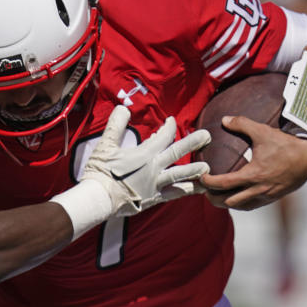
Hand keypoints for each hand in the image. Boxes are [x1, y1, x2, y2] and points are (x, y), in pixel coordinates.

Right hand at [84, 105, 210, 216]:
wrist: (99, 198)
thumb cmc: (100, 171)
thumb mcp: (105, 145)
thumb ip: (116, 125)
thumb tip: (123, 108)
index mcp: (144, 154)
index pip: (162, 136)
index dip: (169, 126)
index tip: (172, 121)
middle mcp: (154, 168)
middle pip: (177, 152)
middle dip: (193, 142)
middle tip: (207, 135)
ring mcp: (156, 184)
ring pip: (180, 175)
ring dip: (195, 170)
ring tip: (208, 167)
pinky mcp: (154, 198)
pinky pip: (174, 194)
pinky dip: (186, 190)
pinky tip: (197, 189)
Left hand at [200, 115, 306, 209]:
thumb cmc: (286, 145)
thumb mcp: (263, 131)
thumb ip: (242, 124)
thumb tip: (224, 119)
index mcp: (253, 175)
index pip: (223, 184)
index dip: (208, 182)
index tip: (201, 176)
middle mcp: (259, 189)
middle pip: (228, 202)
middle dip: (213, 198)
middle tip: (204, 190)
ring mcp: (267, 196)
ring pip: (241, 206)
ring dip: (226, 202)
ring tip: (217, 195)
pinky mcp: (273, 197)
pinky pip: (253, 205)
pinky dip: (241, 203)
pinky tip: (236, 196)